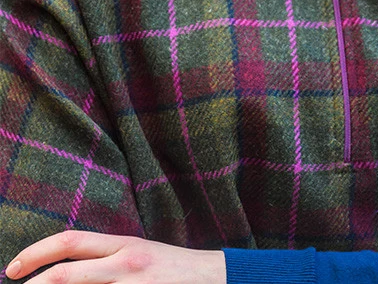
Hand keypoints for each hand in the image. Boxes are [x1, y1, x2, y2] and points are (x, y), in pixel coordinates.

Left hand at [5, 231, 224, 282]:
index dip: (36, 253)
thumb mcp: (138, 255)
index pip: (70, 242)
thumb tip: (64, 271)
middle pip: (66, 273)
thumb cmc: (172, 271)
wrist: (214, 279)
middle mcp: (125, 263)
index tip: (12, 269)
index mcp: (123, 245)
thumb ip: (105, 260)